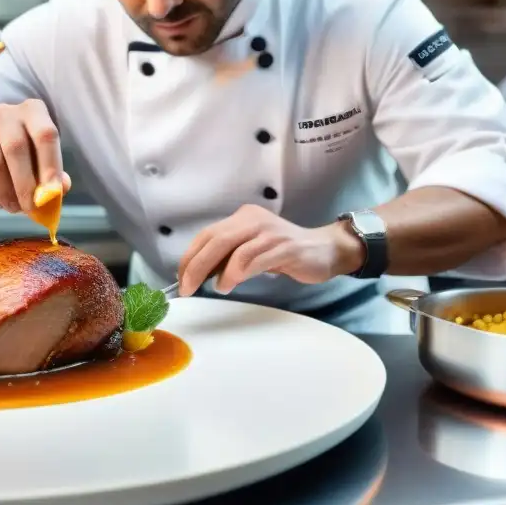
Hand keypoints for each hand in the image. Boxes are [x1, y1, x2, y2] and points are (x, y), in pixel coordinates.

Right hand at [0, 99, 70, 212]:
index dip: (51, 164)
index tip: (54, 192)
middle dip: (26, 185)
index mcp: (32, 111)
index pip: (45, 134)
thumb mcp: (36, 157)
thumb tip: (62, 188)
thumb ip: (52, 172)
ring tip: (15, 207)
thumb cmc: (12, 154)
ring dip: (7, 193)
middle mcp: (5, 112)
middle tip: (32, 208)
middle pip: (16, 149)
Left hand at [177, 204, 366, 295]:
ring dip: (217, 271)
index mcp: (243, 217)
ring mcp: (269, 232)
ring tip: (217, 287)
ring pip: (232, 249)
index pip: (208, 234)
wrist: (324, 250)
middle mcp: (254, 219)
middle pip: (215, 239)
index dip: (190, 256)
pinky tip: (230, 284)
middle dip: (195, 265)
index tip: (180, 277)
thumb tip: (199, 273)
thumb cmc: (284, 253)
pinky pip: (252, 260)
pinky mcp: (283, 247)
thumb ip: (228, 256)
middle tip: (186, 287)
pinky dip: (236, 273)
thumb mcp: (251, 250)